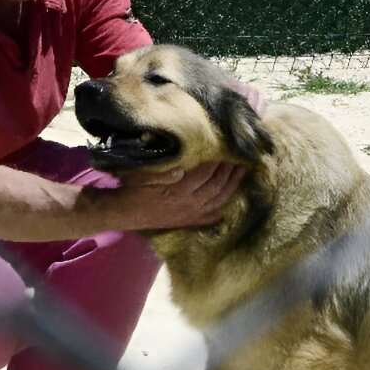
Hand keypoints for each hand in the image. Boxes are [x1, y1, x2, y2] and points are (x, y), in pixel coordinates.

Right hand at [124, 162, 246, 229]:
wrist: (126, 212)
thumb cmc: (134, 188)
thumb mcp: (144, 175)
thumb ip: (163, 173)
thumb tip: (182, 168)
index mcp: (179, 189)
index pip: (205, 173)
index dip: (217, 161)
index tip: (226, 148)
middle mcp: (189, 202)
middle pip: (217, 185)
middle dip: (230, 171)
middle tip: (240, 157)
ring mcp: (191, 213)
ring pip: (219, 200)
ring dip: (233, 185)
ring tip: (243, 172)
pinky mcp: (189, 221)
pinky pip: (212, 216)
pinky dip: (223, 207)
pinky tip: (231, 200)